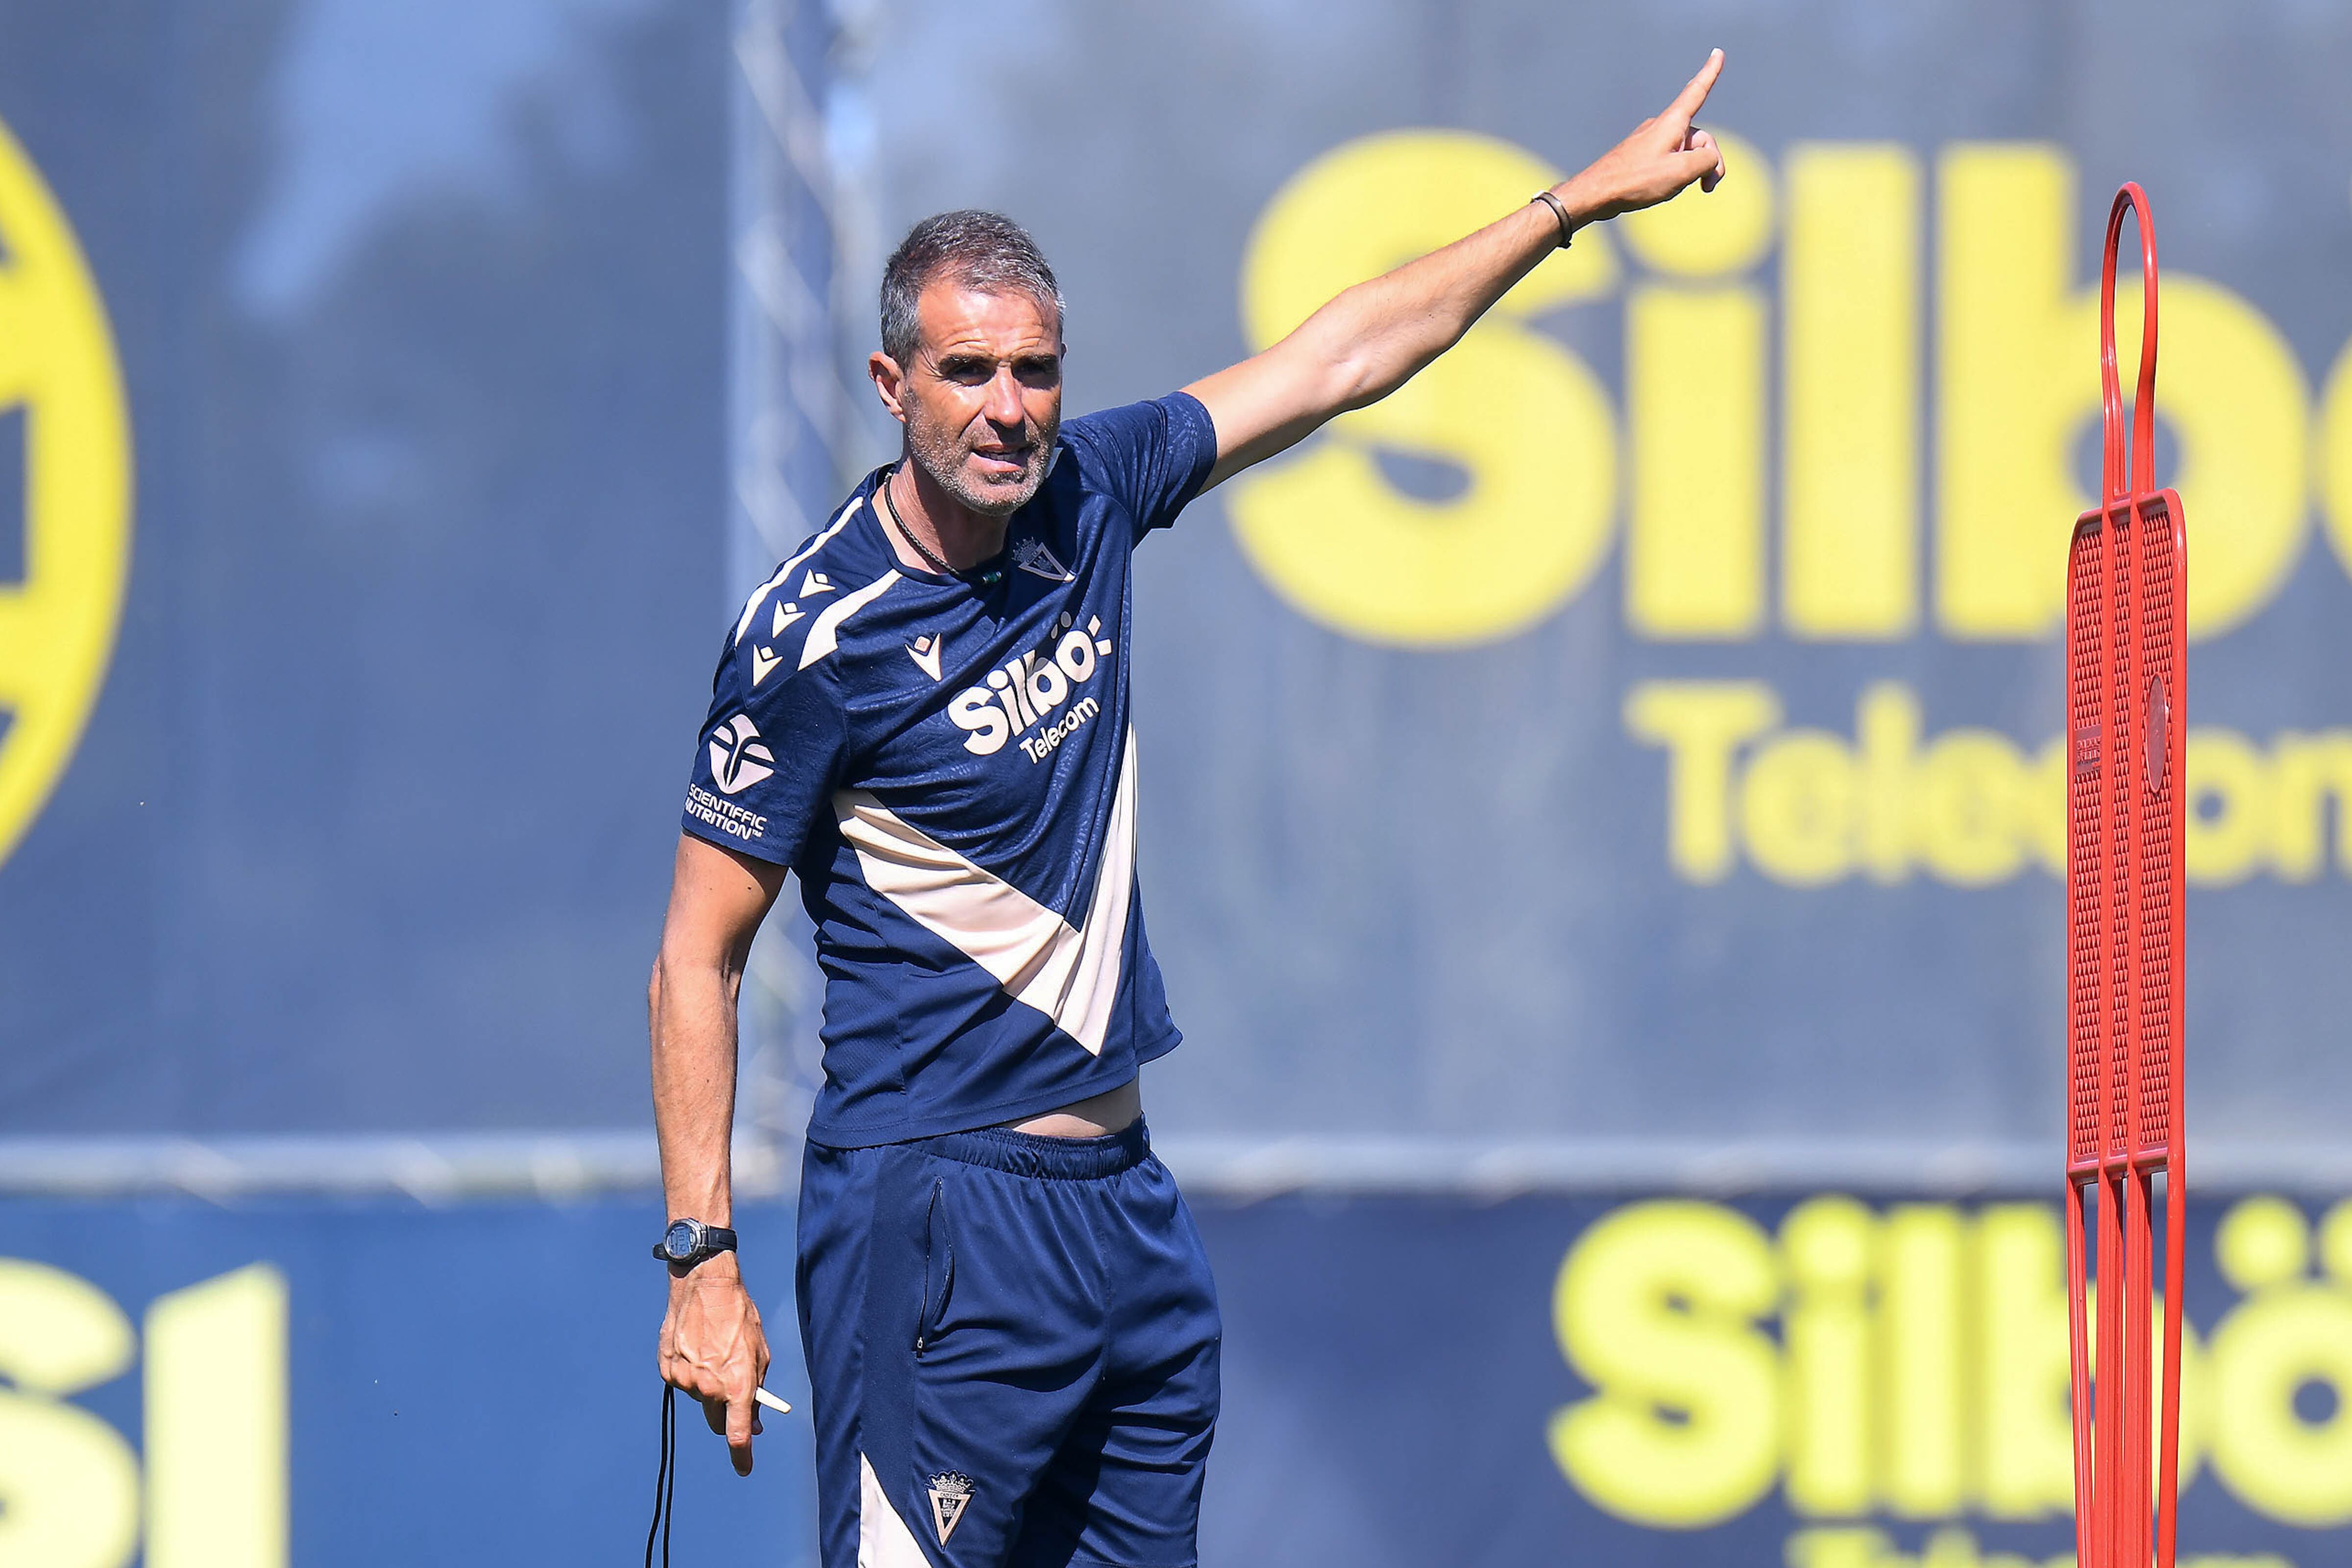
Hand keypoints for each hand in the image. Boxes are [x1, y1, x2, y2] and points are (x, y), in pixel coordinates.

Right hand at [658, 1253, 771, 1475]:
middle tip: (734, 1396)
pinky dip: (691, 1373)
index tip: (744, 1468)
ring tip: (714, 1353)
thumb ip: (755, 1391)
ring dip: (708, 1387)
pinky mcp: (668, 1369)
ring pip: (700, 1399)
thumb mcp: (759, 1354)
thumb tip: (754, 1422)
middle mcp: (708, 1387)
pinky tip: (696, 1348)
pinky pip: (683, 1383)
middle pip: (717, 1422)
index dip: (742, 1456)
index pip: (739, 1434)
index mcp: (737, 1384)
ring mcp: (685, 1380)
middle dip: (727, 1416)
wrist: (705, 1287)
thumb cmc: (739, 1317)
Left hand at [1555, 49, 1727, 224]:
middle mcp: (1662, 126)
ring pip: (1686, 153)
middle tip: (1707, 187)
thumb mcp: (1681, 171)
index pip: (1697, 92)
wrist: (1597, 193)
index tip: (1718, 53)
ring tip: (1677, 188)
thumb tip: (1708, 160)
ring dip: (1692, 172)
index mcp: (1672, 122)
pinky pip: (1670, 161)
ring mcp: (1651, 141)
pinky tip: (1664, 189)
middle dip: (1709, 162)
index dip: (1710, 73)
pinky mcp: (1643, 156)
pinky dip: (1676, 174)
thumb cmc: (1636, 180)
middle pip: (1700, 139)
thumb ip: (1707, 160)